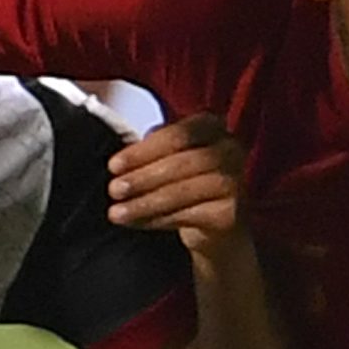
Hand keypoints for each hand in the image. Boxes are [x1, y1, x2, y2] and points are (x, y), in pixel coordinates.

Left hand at [107, 111, 248, 253]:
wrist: (217, 222)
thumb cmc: (186, 179)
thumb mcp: (168, 156)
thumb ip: (149, 150)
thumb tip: (119, 163)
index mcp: (212, 126)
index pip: (177, 135)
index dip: (143, 151)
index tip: (113, 166)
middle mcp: (231, 150)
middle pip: (181, 163)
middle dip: (142, 177)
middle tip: (114, 189)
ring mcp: (235, 182)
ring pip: (183, 191)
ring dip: (144, 203)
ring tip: (116, 212)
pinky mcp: (230, 213)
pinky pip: (187, 215)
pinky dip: (157, 219)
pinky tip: (136, 222)